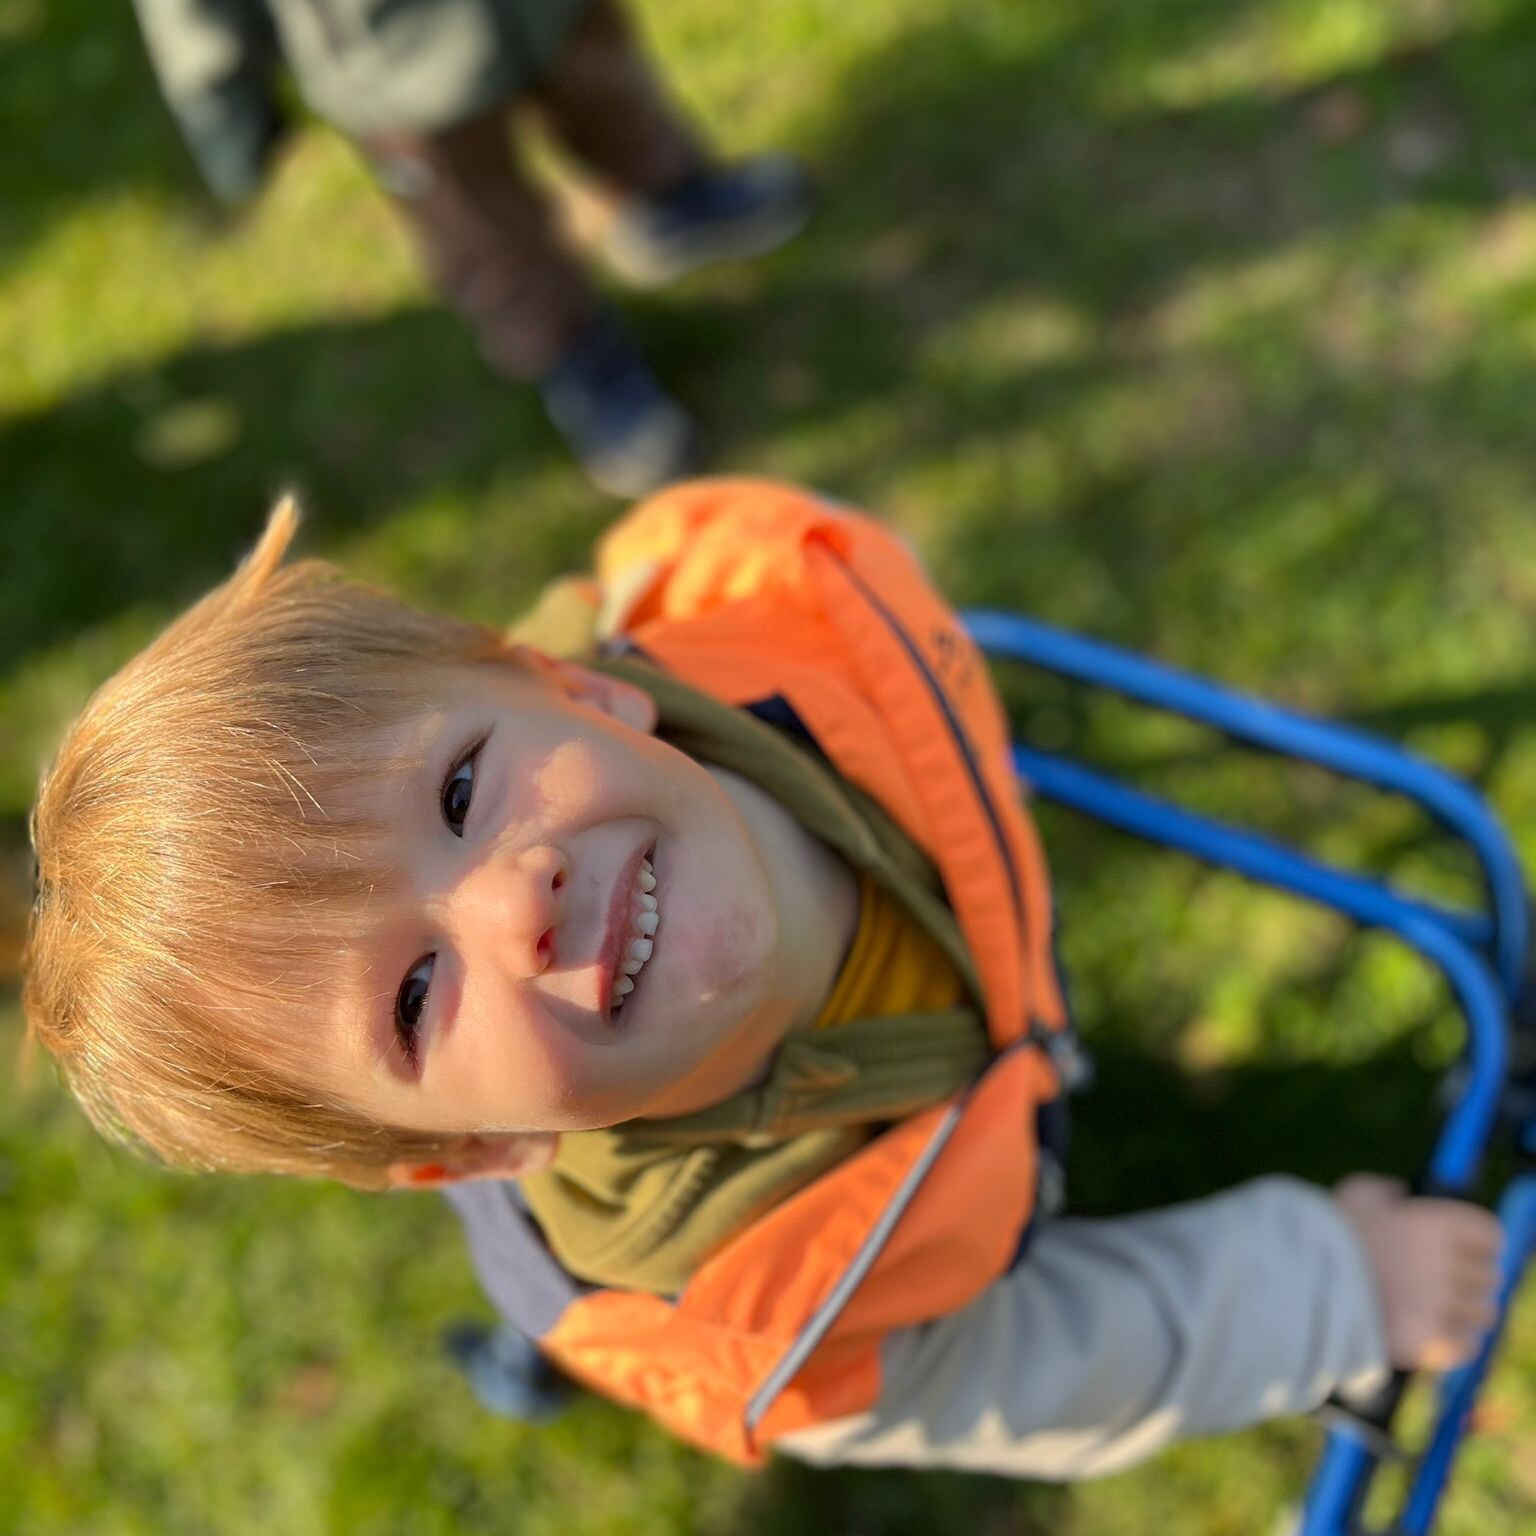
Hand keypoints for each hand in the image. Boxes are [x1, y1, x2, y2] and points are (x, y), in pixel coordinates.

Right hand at [1334, 1174, 1503, 1371]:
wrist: (1302, 1281)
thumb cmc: (1327, 1233)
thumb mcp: (1355, 1194)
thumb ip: (1386, 1191)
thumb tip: (1401, 1193)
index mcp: (1438, 1223)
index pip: (1490, 1235)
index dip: (1479, 1243)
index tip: (1466, 1250)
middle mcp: (1449, 1264)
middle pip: (1489, 1278)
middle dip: (1470, 1280)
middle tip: (1443, 1282)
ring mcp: (1442, 1305)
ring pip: (1481, 1315)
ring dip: (1463, 1313)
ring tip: (1435, 1310)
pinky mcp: (1431, 1340)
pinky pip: (1465, 1346)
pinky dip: (1454, 1343)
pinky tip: (1431, 1334)